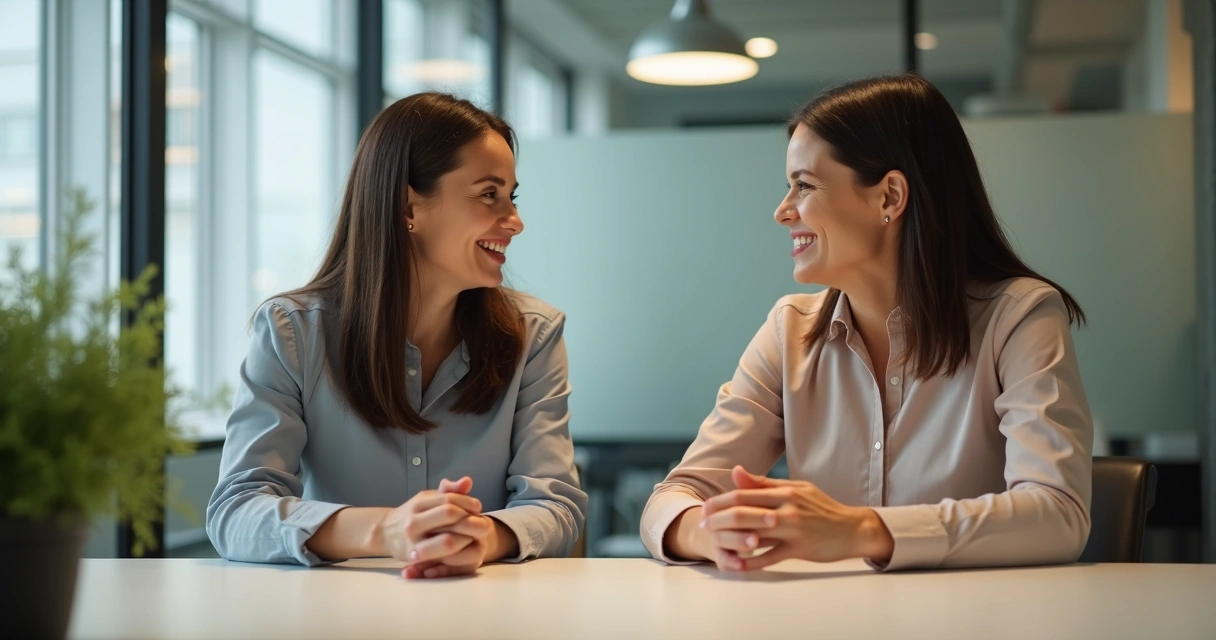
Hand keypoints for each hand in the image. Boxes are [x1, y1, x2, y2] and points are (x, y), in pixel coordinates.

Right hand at [400, 477, 496, 579]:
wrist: (386, 533)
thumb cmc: (413, 514)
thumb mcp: (427, 498)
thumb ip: (448, 491)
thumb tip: (468, 481)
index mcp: (418, 505)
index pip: (449, 500)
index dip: (468, 502)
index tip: (477, 507)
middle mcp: (414, 523)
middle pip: (450, 516)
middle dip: (471, 519)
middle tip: (483, 522)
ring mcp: (414, 543)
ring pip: (449, 541)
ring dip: (468, 537)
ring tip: (474, 536)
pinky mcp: (418, 561)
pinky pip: (444, 560)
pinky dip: (459, 554)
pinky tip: (465, 549)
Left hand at [699, 466, 893, 571]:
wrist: (852, 528)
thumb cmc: (821, 508)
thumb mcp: (795, 489)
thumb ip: (764, 483)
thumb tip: (736, 472)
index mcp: (784, 491)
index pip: (743, 493)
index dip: (721, 500)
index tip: (706, 507)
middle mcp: (786, 508)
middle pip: (743, 511)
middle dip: (718, 518)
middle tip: (703, 524)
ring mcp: (792, 529)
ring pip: (753, 533)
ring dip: (729, 538)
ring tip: (714, 542)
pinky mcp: (798, 549)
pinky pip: (768, 557)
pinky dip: (750, 561)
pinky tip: (736, 564)